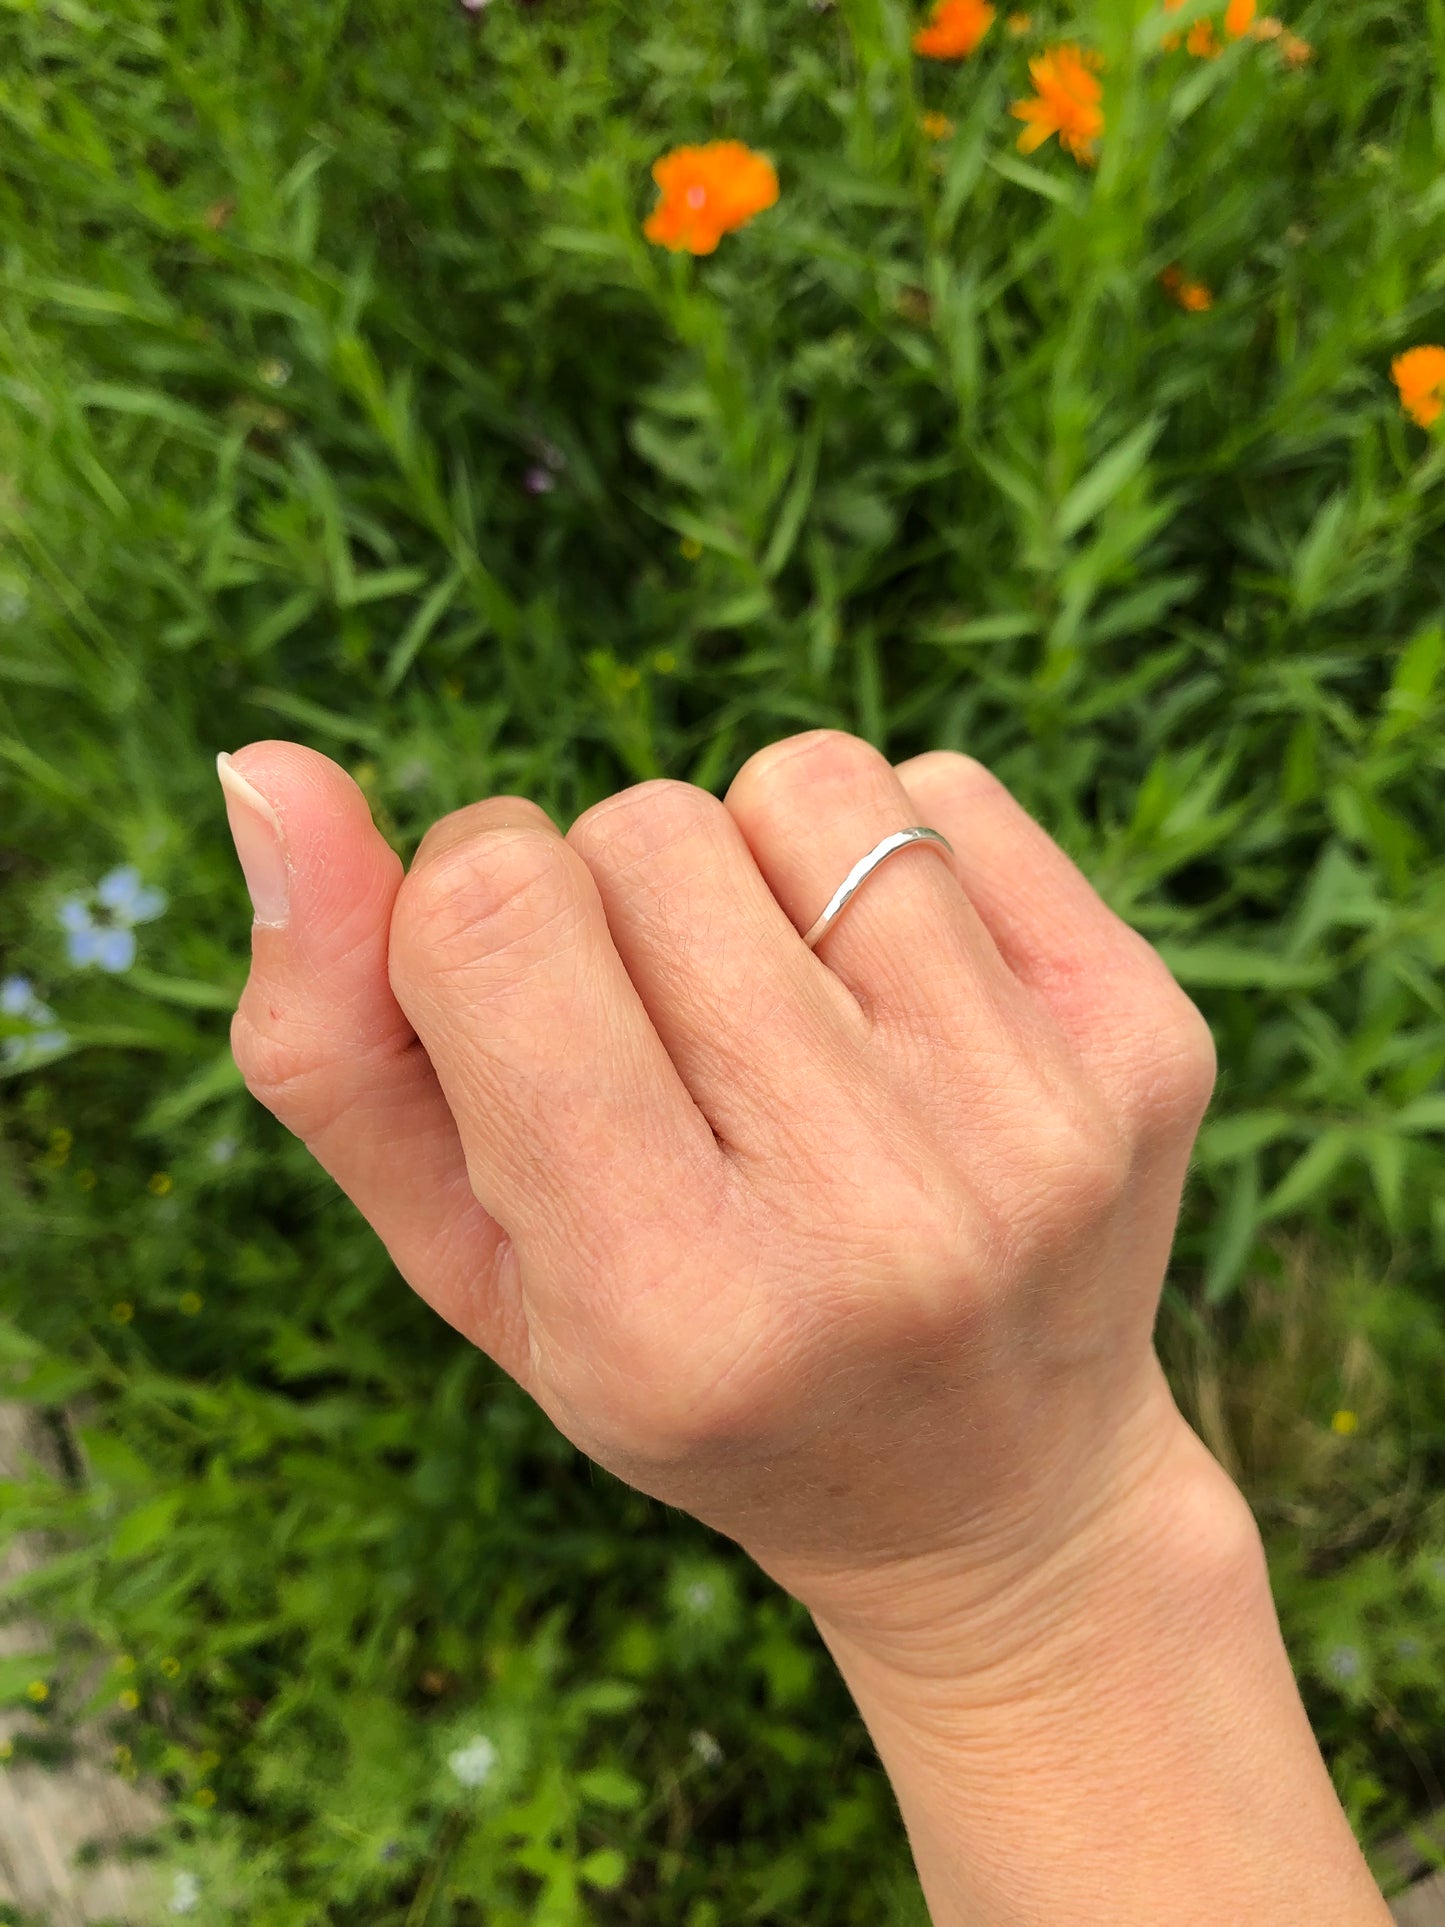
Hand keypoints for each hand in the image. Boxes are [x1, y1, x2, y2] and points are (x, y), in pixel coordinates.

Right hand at [218, 729, 1216, 1661]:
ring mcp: (1042, 1126)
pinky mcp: (1150, 1040)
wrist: (994, 1490)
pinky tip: (902, 1003)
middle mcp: (879, 1220)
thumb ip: (334, 1041)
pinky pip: (948, 785)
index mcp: (671, 1303)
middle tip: (678, 1062)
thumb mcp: (471, 1262)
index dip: (469, 909)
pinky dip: (885, 854)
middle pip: (644, 830)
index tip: (523, 1002)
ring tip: (789, 1027)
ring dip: (752, 870)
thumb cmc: (685, 1366)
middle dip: (616, 908)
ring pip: (800, 784)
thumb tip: (265, 769)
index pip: (494, 909)